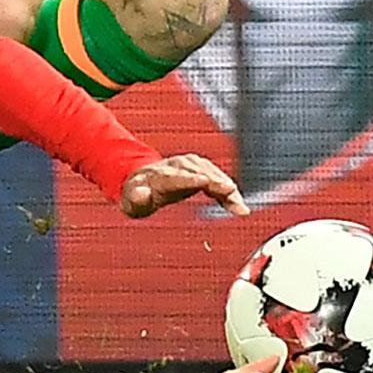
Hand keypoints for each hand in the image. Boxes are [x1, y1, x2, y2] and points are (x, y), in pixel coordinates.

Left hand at [120, 154, 248, 218]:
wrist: (144, 179)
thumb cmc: (138, 194)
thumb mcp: (132, 202)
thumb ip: (137, 199)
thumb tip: (142, 193)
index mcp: (159, 176)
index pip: (176, 176)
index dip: (191, 179)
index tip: (205, 182)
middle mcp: (176, 166)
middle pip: (199, 173)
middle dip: (215, 182)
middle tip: (231, 193)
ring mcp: (189, 165)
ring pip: (211, 174)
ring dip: (226, 189)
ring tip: (240, 208)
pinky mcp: (200, 167)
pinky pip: (217, 178)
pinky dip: (229, 191)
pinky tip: (239, 205)